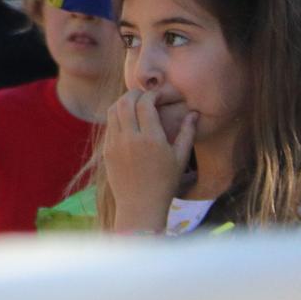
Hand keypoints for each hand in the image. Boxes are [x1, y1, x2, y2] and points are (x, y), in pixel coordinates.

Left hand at [101, 90, 194, 232]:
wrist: (140, 205)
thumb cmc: (165, 182)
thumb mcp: (180, 158)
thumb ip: (187, 133)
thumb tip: (194, 113)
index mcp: (151, 139)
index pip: (145, 104)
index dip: (150, 95)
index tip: (157, 95)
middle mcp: (130, 138)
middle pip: (126, 103)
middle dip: (134, 94)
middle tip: (144, 95)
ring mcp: (115, 144)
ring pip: (113, 111)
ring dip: (123, 102)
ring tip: (134, 103)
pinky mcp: (106, 150)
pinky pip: (109, 125)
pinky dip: (116, 116)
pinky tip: (126, 119)